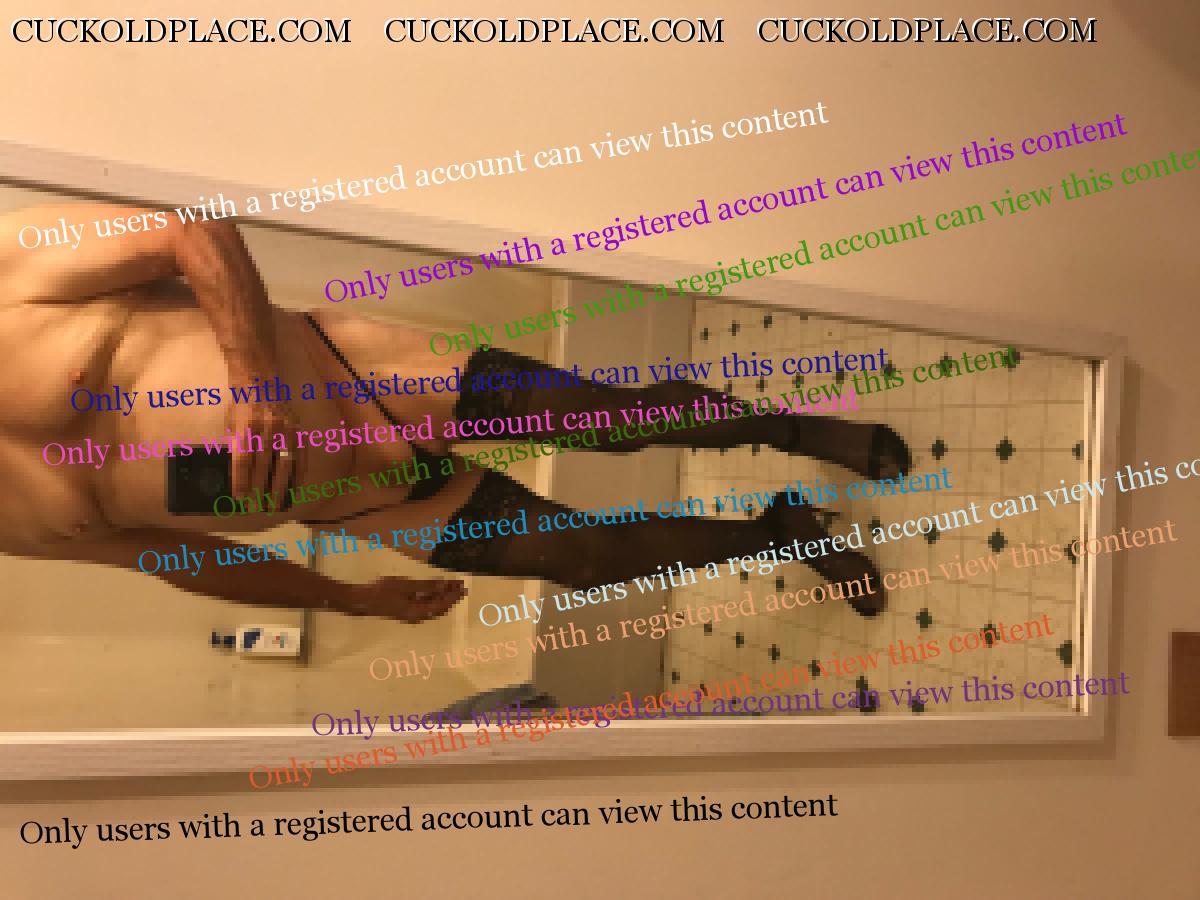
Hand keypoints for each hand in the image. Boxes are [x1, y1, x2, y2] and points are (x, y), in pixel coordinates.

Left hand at [225, 377, 304, 498]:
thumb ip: (234, 447)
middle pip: (263, 466)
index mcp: (246, 427)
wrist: (260, 381)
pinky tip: (295, 489)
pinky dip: (298, 475)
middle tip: (257, 508)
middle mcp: (267, 428)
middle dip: (260, 490)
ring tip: (275, 505)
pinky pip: (300, 456)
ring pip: (283, 464)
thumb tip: (237, 475)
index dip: (241, 482)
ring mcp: (285, 429)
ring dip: (279, 487)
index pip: (243, 461)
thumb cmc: (241, 405)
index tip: (240, 500)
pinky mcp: (298, 430)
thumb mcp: (230, 424)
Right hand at [344, 577, 466, 622]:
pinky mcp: (407, 609)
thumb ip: (426, 586)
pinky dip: (433, 595)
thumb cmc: (384, 591)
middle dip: (451, 595)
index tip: (463, 586)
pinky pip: (425, 604)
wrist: (363, 600)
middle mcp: (418, 616)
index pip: (442, 604)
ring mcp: (412, 613)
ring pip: (433, 605)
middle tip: (461, 585)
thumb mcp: (407, 586)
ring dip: (442, 595)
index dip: (453, 595)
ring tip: (451, 585)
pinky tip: (436, 588)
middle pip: (440, 606)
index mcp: (419, 612)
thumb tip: (443, 586)